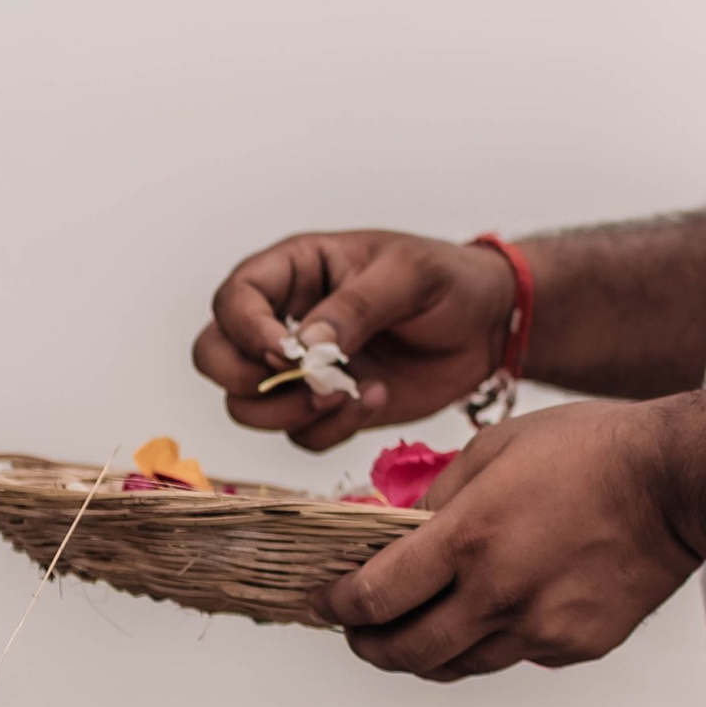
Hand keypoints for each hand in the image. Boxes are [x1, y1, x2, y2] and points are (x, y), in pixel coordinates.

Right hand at [193, 228, 516, 452]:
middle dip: (246, 380)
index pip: (232, 300)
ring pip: (247, 407)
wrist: (491, 326)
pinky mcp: (327, 407)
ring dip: (290, 411)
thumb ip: (356, 306)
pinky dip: (331, 428)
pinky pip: (299, 436)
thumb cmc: (450, 281)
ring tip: (349, 392)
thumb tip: (304, 346)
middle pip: (214, 358)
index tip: (286, 353)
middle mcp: (285, 320)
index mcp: (295, 271)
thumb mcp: (410, 275)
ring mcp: (301, 369)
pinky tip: (376, 398)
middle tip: (308, 382)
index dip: (245, 331)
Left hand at [321, 400, 701, 678]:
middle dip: (368, 644)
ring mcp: (539, 628)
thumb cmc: (589, 449)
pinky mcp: (574, 646)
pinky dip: (493, 637)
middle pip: (406, 651)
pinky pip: (513, 655)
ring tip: (422, 622)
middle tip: (358, 630)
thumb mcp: (498, 447)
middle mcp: (499, 594)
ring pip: (457, 663)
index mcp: (471, 538)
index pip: (376, 598)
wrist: (679, 483)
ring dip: (427, 648)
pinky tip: (504, 603)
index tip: (325, 600)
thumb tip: (392, 530)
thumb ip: (438, 496)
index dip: (337, 606)